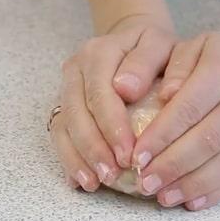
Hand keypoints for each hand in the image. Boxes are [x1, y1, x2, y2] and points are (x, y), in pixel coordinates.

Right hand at [50, 15, 175, 190]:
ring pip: (63, 126)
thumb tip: (126, 89)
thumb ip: (146, 61)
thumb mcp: (160, 44)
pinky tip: (81, 181)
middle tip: (112, 175)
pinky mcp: (64, 105)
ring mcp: (66, 88)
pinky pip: (59, 134)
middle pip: (77, 113)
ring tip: (96, 182)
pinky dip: (69, 159)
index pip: (100, 93)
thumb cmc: (153, 47)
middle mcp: (76, 69)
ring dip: (78, 157)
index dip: (112, 127)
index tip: (129, 154)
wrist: (134, 38)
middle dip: (93, 148)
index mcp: (99, 52)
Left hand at [132, 30, 219, 209]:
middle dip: (173, 165)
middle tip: (144, 183)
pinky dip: (215, 191)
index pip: (190, 106)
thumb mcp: (187, 47)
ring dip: (192, 184)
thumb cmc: (212, 57)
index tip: (137, 156)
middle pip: (209, 138)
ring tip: (163, 197)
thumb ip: (168, 65)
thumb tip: (161, 96)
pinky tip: (191, 202)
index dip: (162, 134)